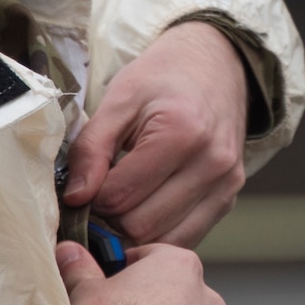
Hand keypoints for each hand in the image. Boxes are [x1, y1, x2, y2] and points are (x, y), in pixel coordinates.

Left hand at [63, 21, 248, 247]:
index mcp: (181, 133)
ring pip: (165, 240)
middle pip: (142, 226)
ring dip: (133, 232)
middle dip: (110, 219)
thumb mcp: (119, 100)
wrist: (217, 64)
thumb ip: (92, 148)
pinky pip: (187, 238)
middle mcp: (212, 164)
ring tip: (119, 205)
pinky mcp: (229, 198)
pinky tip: (144, 210)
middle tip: (95, 201)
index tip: (81, 189)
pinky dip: (159, 233)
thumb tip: (75, 198)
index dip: (91, 200)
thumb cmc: (164, 78)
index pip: (120, 196)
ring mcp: (226, 185)